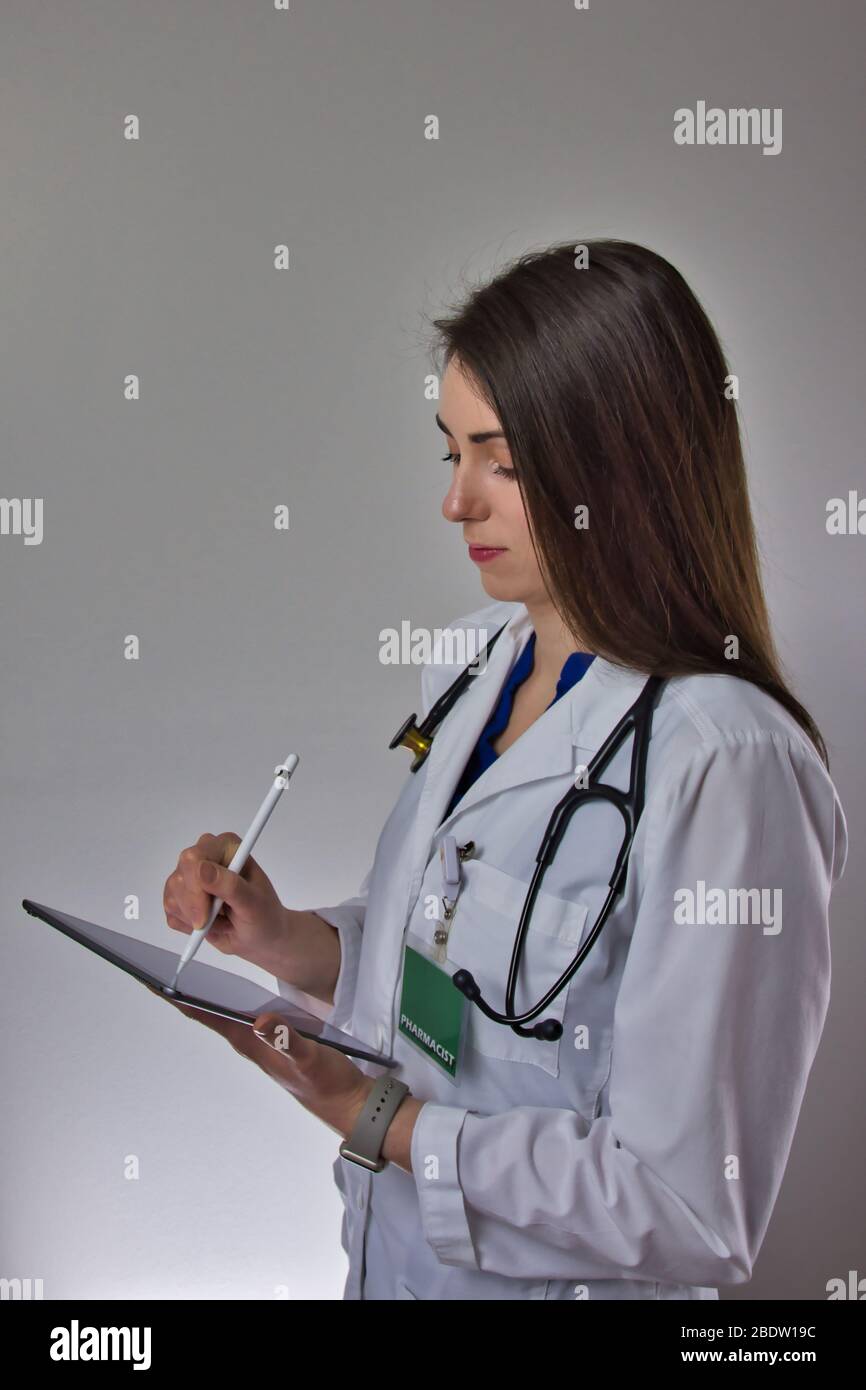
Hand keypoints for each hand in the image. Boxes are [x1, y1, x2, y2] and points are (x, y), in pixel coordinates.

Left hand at [147, 986, 372, 1138]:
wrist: (345, 1100)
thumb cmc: (326, 1082)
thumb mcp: (310, 1058)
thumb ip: (288, 1040)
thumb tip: (260, 1020)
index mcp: (249, 1041)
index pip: (203, 1014)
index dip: (177, 997)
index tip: (151, 980)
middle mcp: (247, 1039)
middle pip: (205, 1011)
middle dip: (180, 990)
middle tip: (154, 967)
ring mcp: (258, 1039)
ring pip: (220, 1013)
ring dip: (199, 994)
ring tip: (179, 972)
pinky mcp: (272, 1038)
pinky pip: (240, 1015)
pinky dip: (225, 999)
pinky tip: (223, 989)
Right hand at [162, 831, 288, 969]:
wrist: (260, 937)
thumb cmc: (264, 916)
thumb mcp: (253, 903)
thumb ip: (230, 886)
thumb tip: (203, 869)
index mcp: (226, 847)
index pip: (193, 858)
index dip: (194, 888)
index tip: (205, 916)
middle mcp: (205, 857)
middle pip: (179, 878)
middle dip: (194, 907)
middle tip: (214, 921)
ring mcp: (191, 876)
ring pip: (171, 896)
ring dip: (193, 918)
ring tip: (220, 920)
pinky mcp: (181, 896)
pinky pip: (170, 912)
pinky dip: (188, 925)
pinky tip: (209, 924)